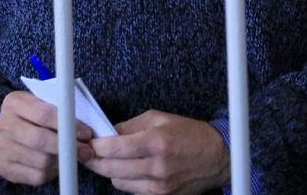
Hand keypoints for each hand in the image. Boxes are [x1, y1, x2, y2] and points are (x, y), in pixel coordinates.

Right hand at [0, 91, 94, 185]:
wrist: (4, 133)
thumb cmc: (31, 116)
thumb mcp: (41, 103)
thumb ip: (59, 109)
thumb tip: (85, 128)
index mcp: (14, 103)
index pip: (44, 114)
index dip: (69, 125)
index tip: (86, 133)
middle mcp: (4, 125)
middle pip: (40, 140)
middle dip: (68, 147)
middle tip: (86, 151)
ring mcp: (1, 148)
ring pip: (41, 161)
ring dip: (62, 161)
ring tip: (71, 157)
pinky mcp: (4, 168)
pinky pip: (36, 176)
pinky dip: (52, 173)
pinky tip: (56, 165)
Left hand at [84, 110, 229, 194]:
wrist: (217, 157)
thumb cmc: (189, 134)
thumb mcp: (160, 118)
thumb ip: (130, 126)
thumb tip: (106, 133)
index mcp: (156, 142)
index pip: (113, 148)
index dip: (96, 145)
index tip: (90, 141)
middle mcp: (156, 166)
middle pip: (110, 169)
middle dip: (96, 160)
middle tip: (92, 152)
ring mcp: (159, 186)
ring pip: (117, 182)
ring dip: (111, 170)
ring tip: (115, 159)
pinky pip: (131, 191)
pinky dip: (126, 180)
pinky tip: (131, 169)